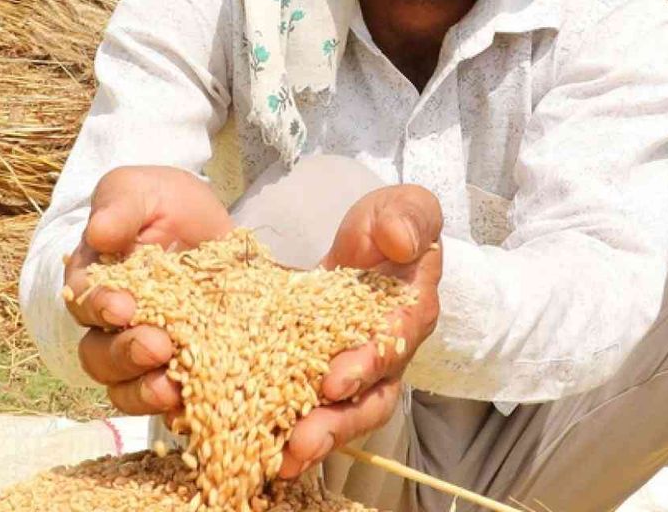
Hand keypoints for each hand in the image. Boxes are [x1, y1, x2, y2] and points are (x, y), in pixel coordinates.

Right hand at [63, 165, 233, 416]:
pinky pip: (171, 404)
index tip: (123, 306)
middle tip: (156, 345)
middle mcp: (111, 326)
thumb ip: (120, 207)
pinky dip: (180, 410)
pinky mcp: (184, 370)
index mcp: (94, 281)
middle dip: (125, 354)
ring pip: (126, 388)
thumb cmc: (164, 204)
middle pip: (99, 356)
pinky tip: (196, 407)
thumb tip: (99, 232)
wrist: (212, 224)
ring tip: (171, 388)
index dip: (98, 307)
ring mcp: (146, 352)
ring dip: (144, 392)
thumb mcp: (142, 191)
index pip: (83, 302)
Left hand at [278, 184, 443, 477]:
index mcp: (410, 312)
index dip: (368, 364)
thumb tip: (402, 242)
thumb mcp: (402, 208)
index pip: (395, 342)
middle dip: (338, 422)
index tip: (335, 380)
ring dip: (314, 439)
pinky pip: (308, 409)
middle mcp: (387, 353)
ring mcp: (354, 372)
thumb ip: (409, 217)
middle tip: (304, 440)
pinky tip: (257, 448)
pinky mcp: (319, 376)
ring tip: (282, 459)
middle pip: (370, 398)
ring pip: (342, 416)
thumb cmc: (387, 227)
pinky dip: (285, 429)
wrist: (366, 244)